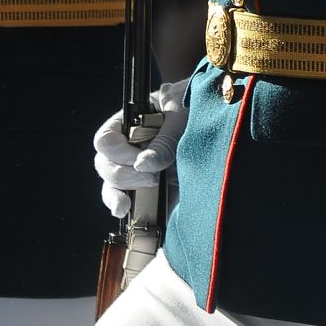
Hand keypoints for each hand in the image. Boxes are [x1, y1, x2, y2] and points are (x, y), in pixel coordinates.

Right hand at [93, 78, 189, 216]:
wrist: (221, 115)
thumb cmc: (195, 104)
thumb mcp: (181, 113)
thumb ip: (164, 138)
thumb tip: (144, 166)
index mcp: (129, 124)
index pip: (106, 141)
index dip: (117, 153)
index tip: (138, 159)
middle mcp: (130, 149)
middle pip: (105, 167)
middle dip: (122, 176)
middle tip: (151, 179)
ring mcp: (140, 171)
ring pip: (114, 188)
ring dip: (118, 198)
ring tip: (127, 206)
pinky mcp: (156, 191)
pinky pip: (137, 207)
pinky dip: (135, 216)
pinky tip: (135, 221)